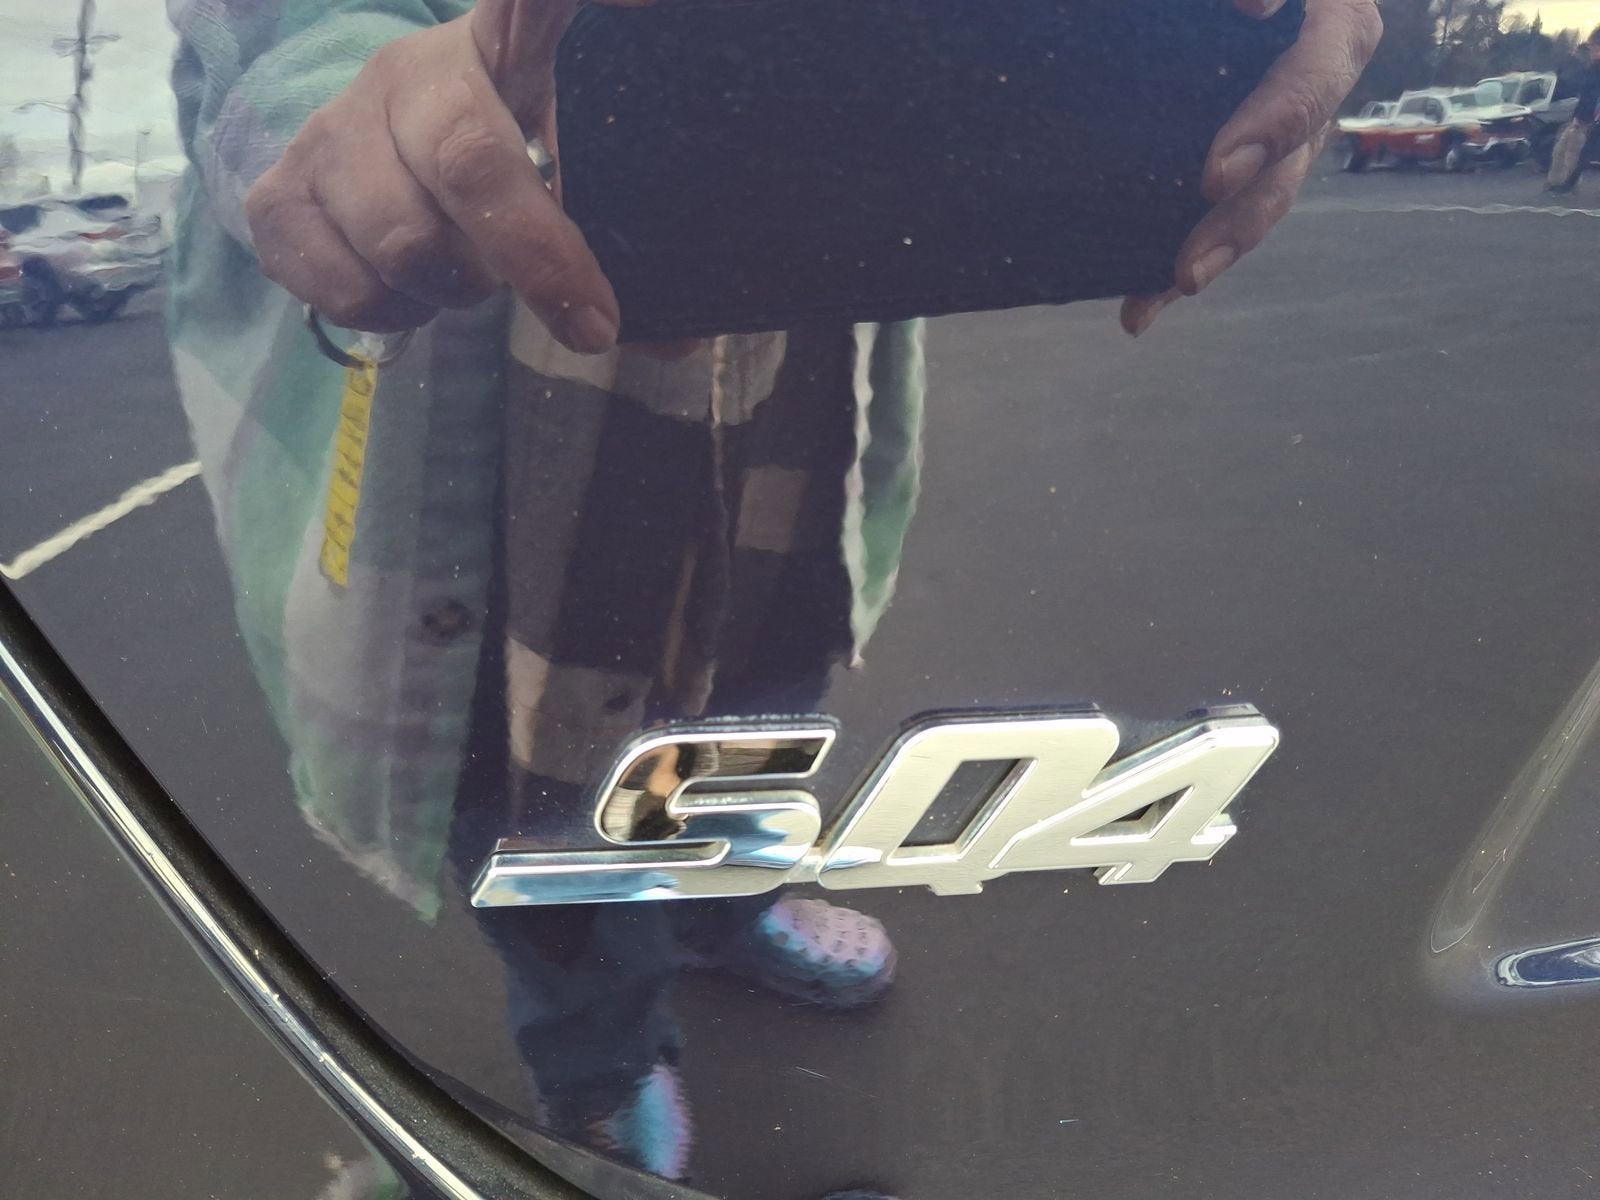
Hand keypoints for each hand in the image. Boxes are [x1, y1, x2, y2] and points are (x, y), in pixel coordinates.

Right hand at [246, 0, 651, 351]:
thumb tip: (676, 345)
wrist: (388, 155)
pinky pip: (338, 282)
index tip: (645, 2)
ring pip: (401, 239)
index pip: (532, 3)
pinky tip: (407, 290)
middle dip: (532, 259)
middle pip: (470, 163)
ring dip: (454, 289)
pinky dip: (387, 312)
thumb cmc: (505, 163)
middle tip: (580, 313)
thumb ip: (621, 244)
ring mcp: (331, 126)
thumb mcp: (572, 177)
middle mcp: (407, 71)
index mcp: (503, 50)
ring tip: (469, 274)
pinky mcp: (279, 187)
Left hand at [1121, 0, 1380, 335]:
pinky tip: (1136, 310)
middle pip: (1291, 161)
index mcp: (1330, 19)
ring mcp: (1279, 129)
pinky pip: (1215, 214)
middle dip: (1237, 222)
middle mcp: (1312, 81)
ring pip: (1259, 202)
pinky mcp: (1237, 158)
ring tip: (1161, 296)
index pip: (1321, 70)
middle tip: (1186, 266)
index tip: (1213, 173)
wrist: (1232, 3)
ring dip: (1212, 254)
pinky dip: (1170, 264)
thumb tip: (1256, 6)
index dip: (1273, 125)